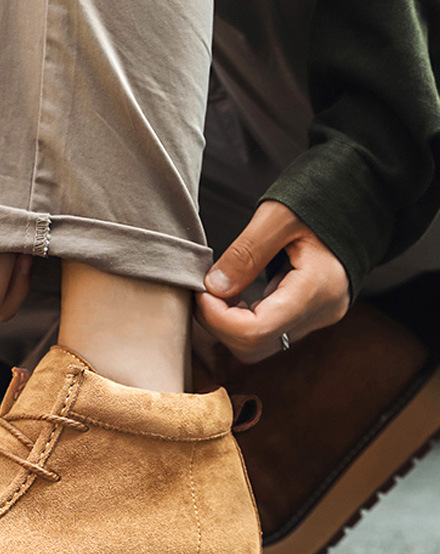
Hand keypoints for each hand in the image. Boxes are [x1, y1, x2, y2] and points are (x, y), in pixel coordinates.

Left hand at [194, 201, 350, 362]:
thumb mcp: (278, 215)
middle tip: (205, 291)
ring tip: (219, 290)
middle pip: (254, 346)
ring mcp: (318, 317)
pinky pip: (269, 333)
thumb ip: (245, 253)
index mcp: (317, 288)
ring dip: (229, 324)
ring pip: (260, 346)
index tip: (202, 292)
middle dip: (219, 324)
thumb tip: (214, 288)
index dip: (217, 319)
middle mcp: (321, 312)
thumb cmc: (324, 197)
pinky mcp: (310, 315)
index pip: (255, 331)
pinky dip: (243, 320)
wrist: (362, 197)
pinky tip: (236, 294)